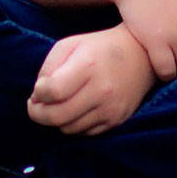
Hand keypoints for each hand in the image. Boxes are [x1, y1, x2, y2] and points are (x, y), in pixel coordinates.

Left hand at [28, 26, 155, 134]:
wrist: (140, 54)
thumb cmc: (100, 47)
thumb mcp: (71, 44)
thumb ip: (49, 67)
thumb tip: (37, 96)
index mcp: (88, 66)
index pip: (53, 92)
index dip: (38, 94)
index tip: (38, 89)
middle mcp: (101, 90)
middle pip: (57, 116)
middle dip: (38, 113)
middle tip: (35, 105)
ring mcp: (110, 108)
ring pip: (68, 128)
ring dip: (56, 120)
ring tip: (57, 105)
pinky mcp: (116, 120)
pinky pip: (84, 133)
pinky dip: (73, 124)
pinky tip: (75, 109)